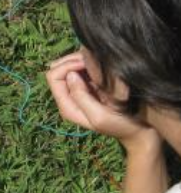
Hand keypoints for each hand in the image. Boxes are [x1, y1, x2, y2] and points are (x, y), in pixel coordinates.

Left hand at [46, 52, 160, 150]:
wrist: (139, 133)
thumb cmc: (121, 126)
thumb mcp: (100, 116)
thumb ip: (81, 96)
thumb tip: (70, 74)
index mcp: (67, 106)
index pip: (53, 77)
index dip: (66, 66)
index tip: (84, 64)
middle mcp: (69, 97)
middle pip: (57, 69)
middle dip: (71, 60)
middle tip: (91, 59)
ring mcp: (78, 91)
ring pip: (68, 66)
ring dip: (80, 60)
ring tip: (97, 60)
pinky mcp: (89, 87)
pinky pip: (81, 69)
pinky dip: (88, 63)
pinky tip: (100, 64)